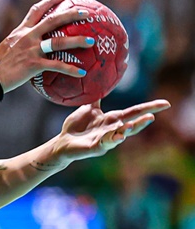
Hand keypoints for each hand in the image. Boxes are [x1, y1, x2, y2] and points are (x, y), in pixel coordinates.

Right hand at [0, 0, 95, 91]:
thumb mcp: (7, 47)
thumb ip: (19, 43)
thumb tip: (30, 46)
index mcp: (21, 31)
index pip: (36, 10)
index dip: (50, 2)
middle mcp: (27, 37)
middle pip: (53, 20)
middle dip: (71, 15)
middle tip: (86, 13)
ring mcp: (31, 50)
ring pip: (59, 42)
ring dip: (77, 41)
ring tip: (91, 41)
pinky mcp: (33, 64)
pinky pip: (56, 65)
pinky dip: (71, 69)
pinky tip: (82, 72)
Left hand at [50, 99, 170, 164]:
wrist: (63, 141)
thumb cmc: (77, 127)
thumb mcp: (88, 109)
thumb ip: (96, 98)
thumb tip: (100, 81)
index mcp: (113, 119)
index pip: (134, 112)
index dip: (150, 107)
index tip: (166, 103)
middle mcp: (113, 129)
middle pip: (131, 124)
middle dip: (142, 121)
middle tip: (153, 116)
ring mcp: (106, 139)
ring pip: (121, 135)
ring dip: (128, 130)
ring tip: (133, 125)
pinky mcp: (96, 147)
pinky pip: (106, 143)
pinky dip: (112, 139)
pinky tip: (118, 136)